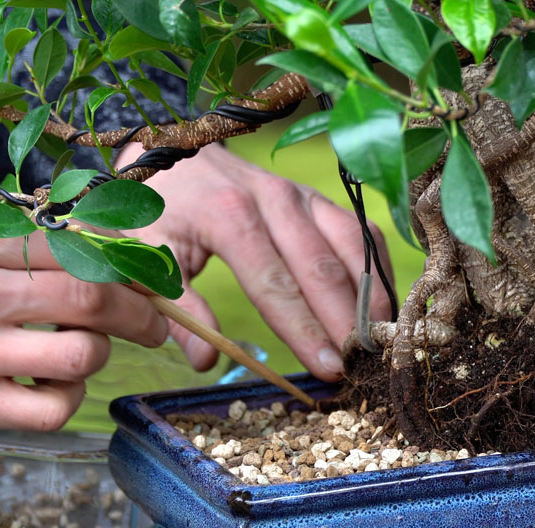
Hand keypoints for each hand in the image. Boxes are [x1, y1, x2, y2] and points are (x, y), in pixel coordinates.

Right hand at [0, 215, 167, 428]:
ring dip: (99, 354)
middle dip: (143, 313)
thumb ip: (18, 237)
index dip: (127, 264)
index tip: (145, 279)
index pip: (79, 244)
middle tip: (155, 322)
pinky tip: (53, 386)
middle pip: (94, 298)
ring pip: (83, 355)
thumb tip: (103, 243)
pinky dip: (68, 398)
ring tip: (84, 350)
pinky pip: (53, 408)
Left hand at [119, 143, 393, 381]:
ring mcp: (303, 195)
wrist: (172, 151)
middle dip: (347, 322)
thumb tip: (207, 361)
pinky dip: (379, 268)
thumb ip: (179, 307)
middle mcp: (275, 200)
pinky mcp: (319, 197)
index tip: (328, 369)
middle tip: (363, 367)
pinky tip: (385, 305)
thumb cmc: (159, 209)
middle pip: (323, 268)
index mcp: (229, 216)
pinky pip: (362, 231)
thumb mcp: (149, 256)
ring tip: (381, 342)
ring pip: (353, 246)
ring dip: (372, 296)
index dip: (305, 331)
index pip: (276, 284)